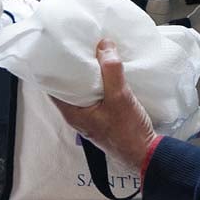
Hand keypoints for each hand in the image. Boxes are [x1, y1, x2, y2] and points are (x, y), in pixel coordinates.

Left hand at [52, 40, 158, 169]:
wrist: (145, 154)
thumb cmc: (128, 132)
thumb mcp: (119, 97)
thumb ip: (111, 71)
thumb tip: (104, 45)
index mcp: (72, 112)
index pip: (53, 86)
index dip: (55, 68)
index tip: (61, 51)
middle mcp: (77, 114)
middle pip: (69, 85)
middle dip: (75, 67)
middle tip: (80, 47)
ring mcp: (91, 116)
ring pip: (84, 89)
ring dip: (89, 74)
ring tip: (95, 54)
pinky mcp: (103, 115)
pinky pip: (97, 94)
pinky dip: (100, 82)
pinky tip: (108, 71)